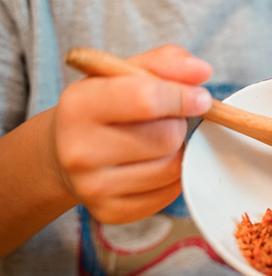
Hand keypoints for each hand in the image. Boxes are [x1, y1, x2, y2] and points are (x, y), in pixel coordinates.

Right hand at [52, 44, 212, 223]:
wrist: (64, 151)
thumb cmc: (104, 103)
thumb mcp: (124, 72)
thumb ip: (165, 62)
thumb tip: (202, 71)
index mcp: (78, 105)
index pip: (147, 99)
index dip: (183, 96)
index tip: (200, 97)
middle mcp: (79, 151)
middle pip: (166, 136)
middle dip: (177, 123)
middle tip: (164, 118)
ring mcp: (92, 188)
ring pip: (172, 166)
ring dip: (176, 149)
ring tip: (156, 138)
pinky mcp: (110, 212)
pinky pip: (169, 193)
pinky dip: (172, 175)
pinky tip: (152, 162)